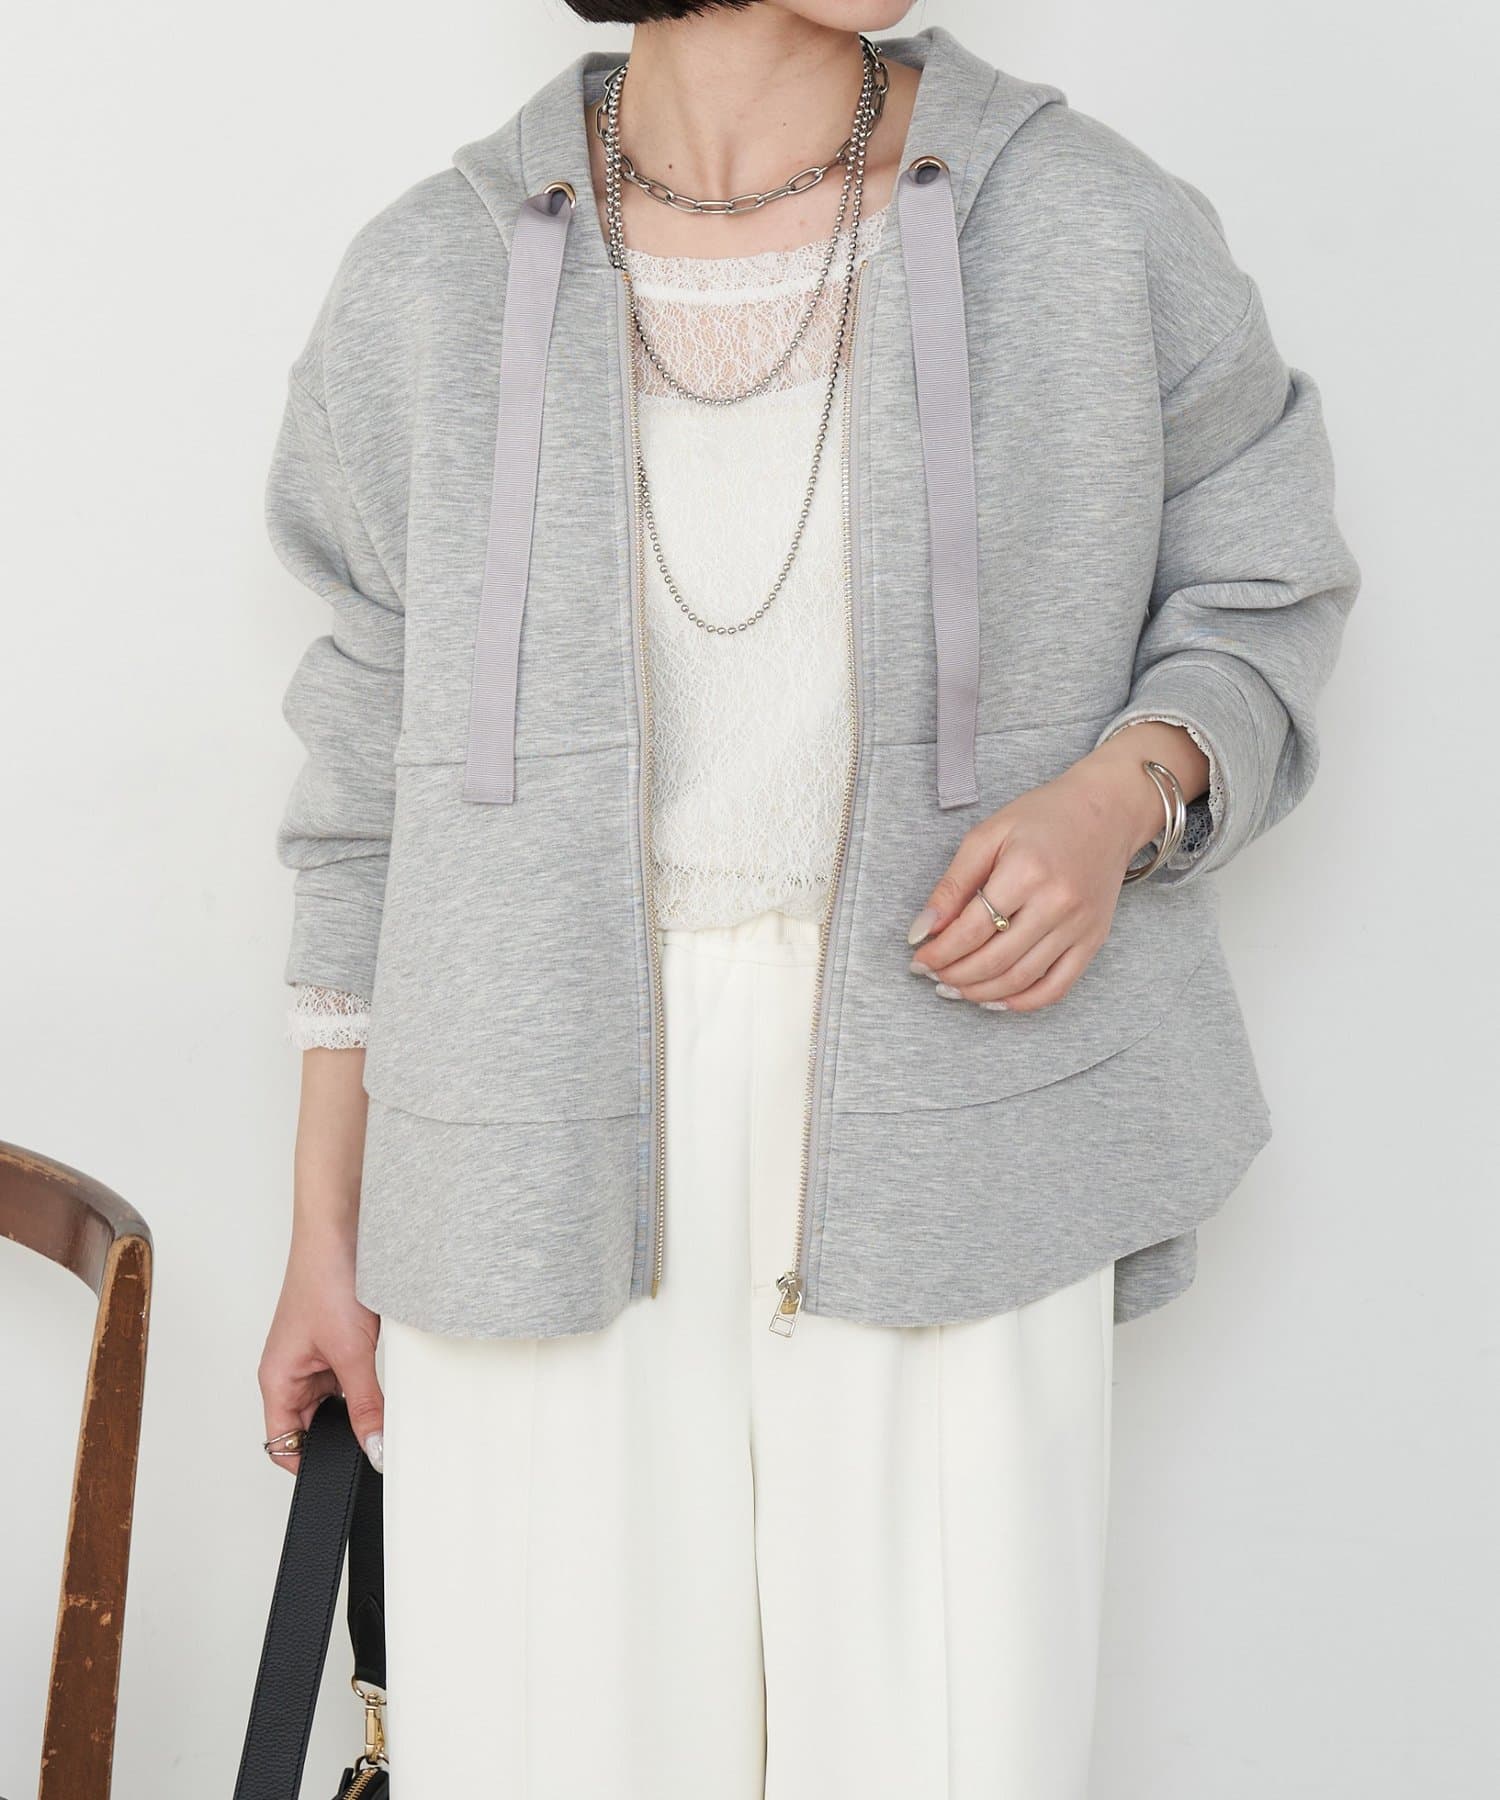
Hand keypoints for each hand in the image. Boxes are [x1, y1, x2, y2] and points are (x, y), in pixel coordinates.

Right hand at [258, 1223, 382, 1476]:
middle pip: (317, 1426)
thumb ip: (365, 1405)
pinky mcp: (341, 1340)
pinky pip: (355, 1375)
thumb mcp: (352, 1352)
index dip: (312, 1465)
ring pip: (340, 1400)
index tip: (348, 1475)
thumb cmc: (326, 1277)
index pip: (285, 1445)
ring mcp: (318, 1356)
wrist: (344, 1227)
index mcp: (278, 1380)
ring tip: (379, 1385)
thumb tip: (375, 1449)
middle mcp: (293, 1371)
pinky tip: (387, 1367)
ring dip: (362, 1400)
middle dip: (346, 1431)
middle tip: (377, 1433)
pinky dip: (371, 1378)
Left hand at [907, 723, 1206, 1011]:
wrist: (1108, 812)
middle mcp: (1057, 903)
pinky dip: (1023, 1002)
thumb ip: (953, 885)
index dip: (939, 952)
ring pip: (1022, 979)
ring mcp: (1079, 926)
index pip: (971, 929)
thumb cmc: (1043, 818)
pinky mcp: (1094, 940)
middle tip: (932, 975)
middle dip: (955, 975)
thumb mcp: (988, 835)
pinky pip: (1057, 986)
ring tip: (955, 988)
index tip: (918, 958)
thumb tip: (922, 930)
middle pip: (995, 960)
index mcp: (1026, 871)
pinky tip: (996, 1000)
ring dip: (981, 992)